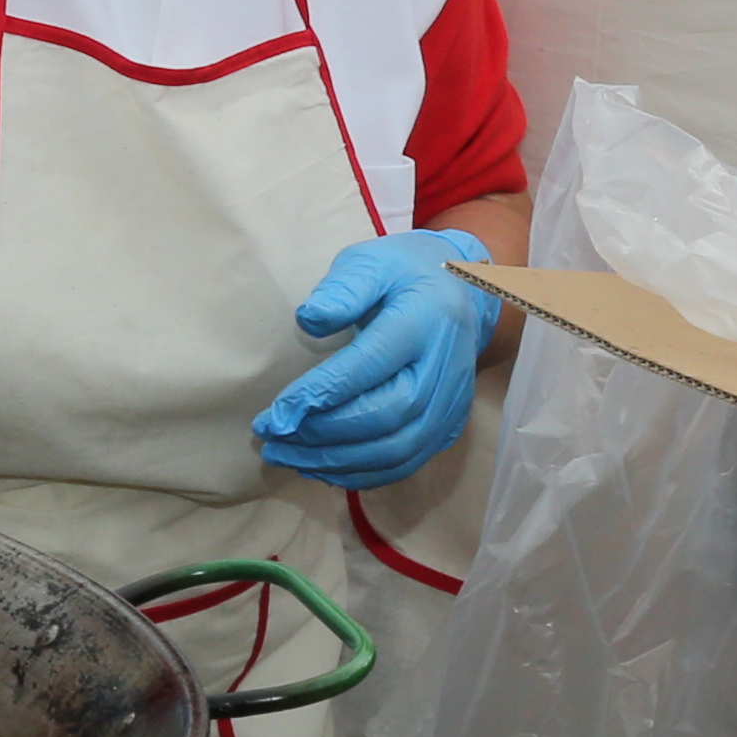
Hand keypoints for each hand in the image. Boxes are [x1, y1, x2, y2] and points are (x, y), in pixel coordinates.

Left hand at [252, 227, 495, 491]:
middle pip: (386, 416)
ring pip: (397, 448)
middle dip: (323, 435)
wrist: (465, 291)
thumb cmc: (404, 274)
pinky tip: (322, 468)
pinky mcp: (447, 425)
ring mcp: (450, 402)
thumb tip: (308, 319)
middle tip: (271, 440)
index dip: (320, 395)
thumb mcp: (371, 262)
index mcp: (422, 322)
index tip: (274, 415)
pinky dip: (363, 474)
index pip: (369, 367)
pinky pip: (407, 461)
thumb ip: (343, 289)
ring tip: (287, 456)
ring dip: (337, 461)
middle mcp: (442, 368)